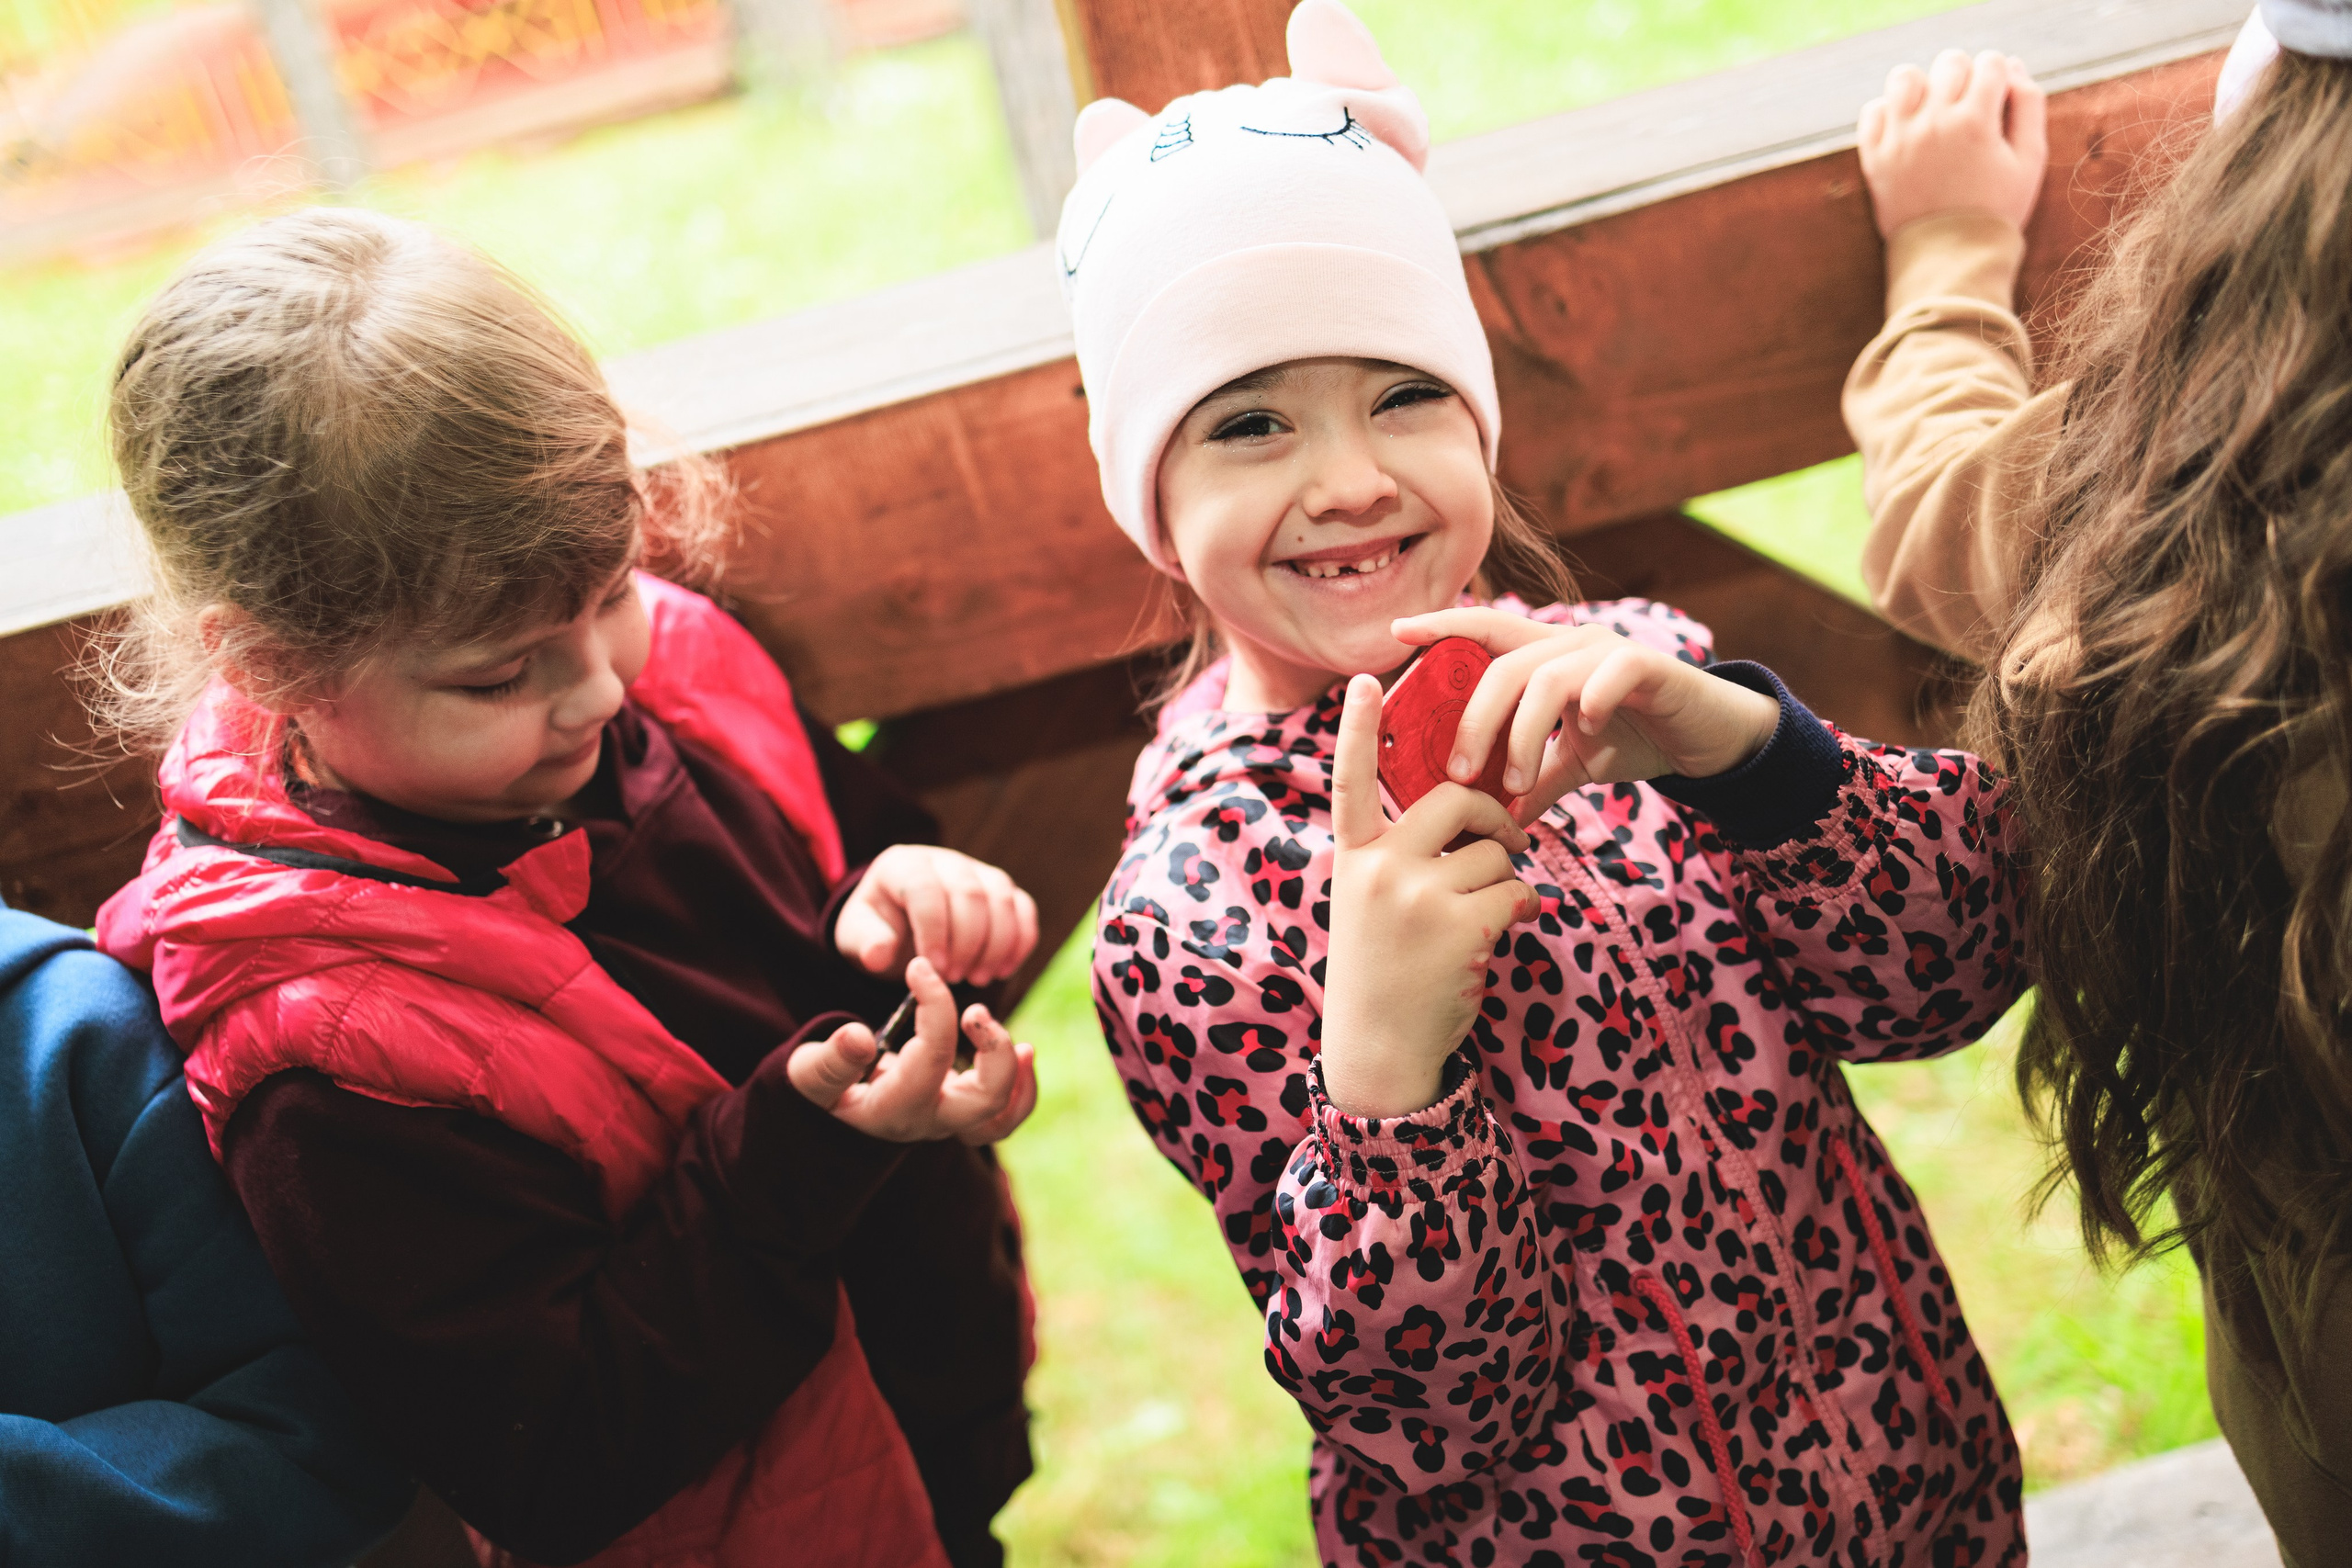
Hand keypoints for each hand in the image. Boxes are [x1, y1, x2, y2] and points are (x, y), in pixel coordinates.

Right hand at [786, 957, 1038, 1143]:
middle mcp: (928, 1122)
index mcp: (891, 1111)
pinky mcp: (963, 1115)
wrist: (832, 1111)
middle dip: (993, 1050)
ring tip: (999, 1027)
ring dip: (1014, 1071)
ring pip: (1001, 1115)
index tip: (921, 967)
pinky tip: (1025, 1052)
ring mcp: (949, 1122)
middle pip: (984, 1102)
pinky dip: (1024, 1089)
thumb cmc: (823, 1082)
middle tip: (974, 1009)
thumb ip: (829, 1060)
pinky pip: (1006, 1117)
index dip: (935, 1005)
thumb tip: (859, 1037)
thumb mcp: (808, 1071)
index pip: (932, 1058)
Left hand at [835, 845, 1039, 984]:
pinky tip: (1003, 970)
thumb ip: (866, 943)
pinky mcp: (1001, 891)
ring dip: (995, 945)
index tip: (934, 969)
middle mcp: (944, 862)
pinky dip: (1020, 941)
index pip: (926, 889)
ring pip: (1002, 899)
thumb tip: (878, 955)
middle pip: (970, 893)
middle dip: (966, 942)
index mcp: (903, 865)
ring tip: (977, 979)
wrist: (899, 926)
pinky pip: (1023, 909)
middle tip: (953, 978)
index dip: (934, 929)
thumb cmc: (877, 930)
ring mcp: (978, 872)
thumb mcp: (856, 937)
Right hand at [1321, 675, 1539, 1118]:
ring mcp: (1417, 897)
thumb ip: (1400, 858)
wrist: (1380, 1051)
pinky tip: (1501, 935)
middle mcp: (1379, 869)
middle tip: (1512, 838)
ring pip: (1496, 851)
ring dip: (1508, 878)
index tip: (1363, 678)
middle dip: (1496, 815)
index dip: (1355, 727)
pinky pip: (1517, 890)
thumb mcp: (1371, 906)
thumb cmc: (1383, 973)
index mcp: (1353, 858)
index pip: (1350, 780)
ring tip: (1487, 915)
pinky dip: (1521, 910)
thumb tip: (1472, 815)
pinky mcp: (1459, 926)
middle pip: (1456, 800)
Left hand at [1391, 608, 1780, 826]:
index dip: (1442, 625)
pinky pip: (1609, 672)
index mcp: (1545, 656)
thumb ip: (1531, 782)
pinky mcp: (1649, 665)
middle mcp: (1571, 643)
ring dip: (1522, 734)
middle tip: (1456, 774)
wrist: (1710, 740)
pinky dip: (1590, 701)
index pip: (1484, 629)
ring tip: (1513, 782)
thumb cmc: (1635, 740)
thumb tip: (1491, 820)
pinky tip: (1583, 732)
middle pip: (1502, 666)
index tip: (1397, 633)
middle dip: (1473, 722)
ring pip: (1546, 677)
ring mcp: (1609, 651)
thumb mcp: (1573, 766)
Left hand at [1858, 49, 2046, 237]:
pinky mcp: (1874, 156)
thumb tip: (2012, 66)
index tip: (1996, 102)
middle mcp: (1934, 124)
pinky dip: (1889, 112)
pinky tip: (1907, 130)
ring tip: (1933, 111)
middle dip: (1965, 78)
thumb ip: (2028, 105)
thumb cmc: (1997, 208)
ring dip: (1922, 86)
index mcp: (1976, 122)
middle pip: (1950, 63)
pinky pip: (1873, 110)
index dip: (1998, 78)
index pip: (1990, 62)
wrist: (1950, 256)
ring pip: (1905, 77)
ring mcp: (1899, 139)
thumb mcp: (2030, 160)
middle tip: (1968, 109)